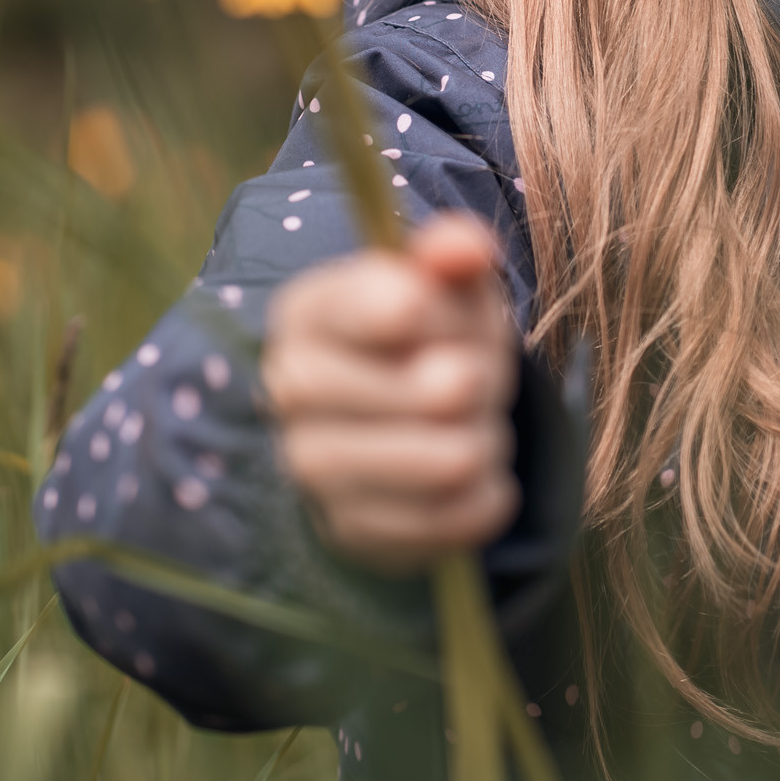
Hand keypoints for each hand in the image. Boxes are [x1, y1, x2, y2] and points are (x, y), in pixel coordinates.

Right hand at [263, 213, 520, 575]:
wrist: (391, 427)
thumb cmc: (425, 337)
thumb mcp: (446, 285)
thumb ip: (454, 252)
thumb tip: (466, 248)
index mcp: (309, 311)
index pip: (399, 308)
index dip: (452, 315)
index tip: (442, 313)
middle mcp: (293, 389)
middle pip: (446, 389)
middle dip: (483, 379)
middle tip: (470, 373)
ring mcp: (315, 468)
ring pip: (456, 460)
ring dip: (487, 438)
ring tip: (468, 423)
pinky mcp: (353, 532)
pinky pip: (462, 517)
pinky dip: (486, 494)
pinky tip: (463, 474)